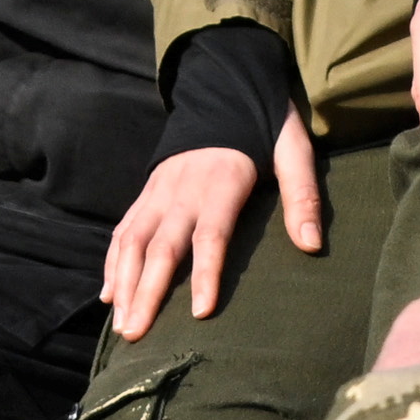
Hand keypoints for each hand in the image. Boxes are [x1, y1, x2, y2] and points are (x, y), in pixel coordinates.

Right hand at [102, 119, 321, 342]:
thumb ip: (302, 195)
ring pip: (131, 242)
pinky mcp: (146, 192)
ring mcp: (158, 191)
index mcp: (221, 182)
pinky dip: (112, 263)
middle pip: (160, 247)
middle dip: (146, 293)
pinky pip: (123, 230)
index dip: (204, 274)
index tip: (198, 312)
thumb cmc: (264, 125)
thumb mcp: (293, 149)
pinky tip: (109, 295)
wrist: (223, 86)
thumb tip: (311, 245)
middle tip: (135, 334)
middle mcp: (181, 190)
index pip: (210, 235)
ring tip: (120, 325)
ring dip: (123, 284)